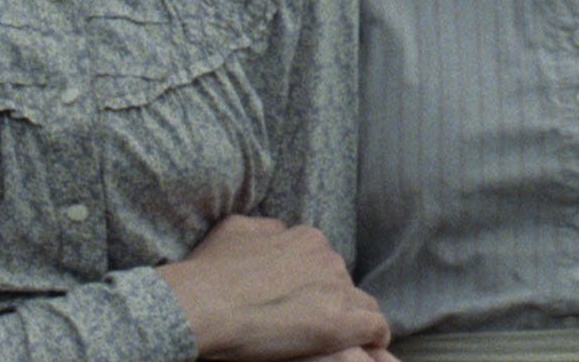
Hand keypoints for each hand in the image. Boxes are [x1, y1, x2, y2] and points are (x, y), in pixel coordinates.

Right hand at [157, 215, 390, 360]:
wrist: (202, 304)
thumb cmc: (209, 270)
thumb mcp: (236, 229)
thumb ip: (266, 229)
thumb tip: (280, 232)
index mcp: (307, 238)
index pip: (326, 263)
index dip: (315, 286)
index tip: (301, 303)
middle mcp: (327, 259)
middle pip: (343, 284)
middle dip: (330, 303)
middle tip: (308, 325)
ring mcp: (335, 290)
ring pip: (363, 305)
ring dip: (353, 322)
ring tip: (337, 342)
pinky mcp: (339, 323)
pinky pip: (376, 328)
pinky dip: (373, 340)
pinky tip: (363, 349)